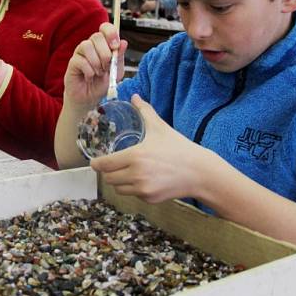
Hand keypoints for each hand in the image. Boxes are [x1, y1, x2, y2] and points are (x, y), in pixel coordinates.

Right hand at [63, 22, 126, 109]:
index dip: (111, 33)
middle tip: (107, 66)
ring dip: (96, 62)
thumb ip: (119, 57)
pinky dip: (89, 71)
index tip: (116, 46)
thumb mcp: (116, 71)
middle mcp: (90, 46)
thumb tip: (124, 42)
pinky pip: (80, 60)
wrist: (90, 99)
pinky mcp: (72, 63)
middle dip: (105, 52)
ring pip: (86, 46)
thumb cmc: (101, 83)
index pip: (105, 28)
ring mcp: (80, 53)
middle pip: (96, 36)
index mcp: (102, 45)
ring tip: (98, 73)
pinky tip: (90, 77)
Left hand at [91, 94, 212, 203]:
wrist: (200, 172)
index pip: (104, 164)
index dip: (97, 163)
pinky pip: (133, 195)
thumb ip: (144, 111)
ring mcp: (143, 189)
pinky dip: (133, 189)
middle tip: (111, 165)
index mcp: (135, 157)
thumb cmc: (179, 148)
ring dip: (118, 181)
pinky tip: (141, 179)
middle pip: (108, 178)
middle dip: (108, 172)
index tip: (96, 160)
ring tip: (124, 172)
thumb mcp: (160, 127)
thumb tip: (134, 96)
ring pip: (118, 189)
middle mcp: (136, 175)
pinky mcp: (149, 199)